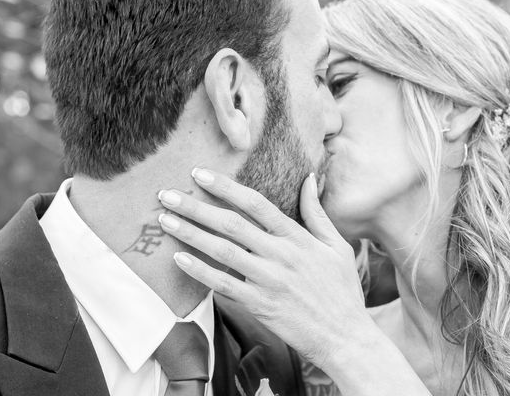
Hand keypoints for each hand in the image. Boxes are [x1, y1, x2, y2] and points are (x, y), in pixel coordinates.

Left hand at [157, 169, 370, 369]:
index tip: (200, 174)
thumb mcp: (337, 245)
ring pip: (222, 251)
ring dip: (190, 233)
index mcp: (297, 237)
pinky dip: (199, 271)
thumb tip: (310, 178)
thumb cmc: (342, 290)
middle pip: (231, 223)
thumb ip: (317, 212)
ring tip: (165, 220)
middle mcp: (280, 255)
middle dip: (196, 206)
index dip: (226, 186)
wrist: (344, 336)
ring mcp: (268, 281)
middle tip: (167, 194)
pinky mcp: (259, 305)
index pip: (256, 203)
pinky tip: (179, 258)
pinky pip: (223, 285)